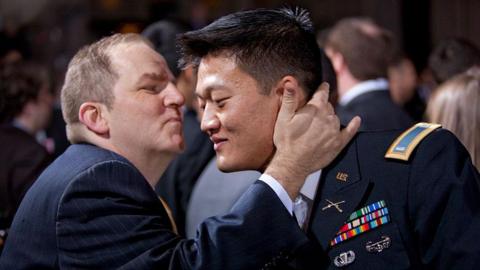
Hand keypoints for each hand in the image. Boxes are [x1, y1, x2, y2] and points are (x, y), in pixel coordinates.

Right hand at [265, 82, 360, 198]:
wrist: (293, 164)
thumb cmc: (286, 140)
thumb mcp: (283, 118)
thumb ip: (290, 98)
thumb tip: (291, 81)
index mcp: (315, 109)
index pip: (322, 93)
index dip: (322, 89)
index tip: (323, 86)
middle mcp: (327, 118)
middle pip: (328, 106)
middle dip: (322, 106)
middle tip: (312, 113)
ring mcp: (334, 131)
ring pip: (335, 118)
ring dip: (329, 117)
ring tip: (319, 124)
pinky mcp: (338, 143)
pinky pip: (349, 132)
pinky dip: (354, 125)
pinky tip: (357, 120)